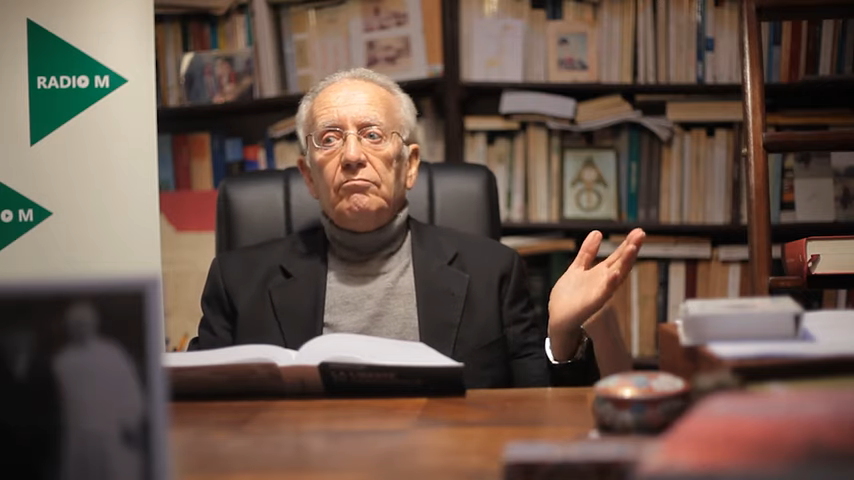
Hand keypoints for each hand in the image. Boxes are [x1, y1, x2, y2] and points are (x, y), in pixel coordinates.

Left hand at [547, 228, 644, 360]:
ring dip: (625, 263)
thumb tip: (597, 232)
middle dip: (631, 249)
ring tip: (632, 248)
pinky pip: (604, 293)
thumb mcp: (577, 268)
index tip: (638, 231)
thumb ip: (587, 252)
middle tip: (641, 234)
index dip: (627, 243)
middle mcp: (604, 282)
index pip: (617, 256)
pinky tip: (615, 273)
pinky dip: (610, 283)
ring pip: (617, 276)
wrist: (558, 318)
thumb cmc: (569, 296)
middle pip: (621, 263)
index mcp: (601, 273)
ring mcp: (600, 292)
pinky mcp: (593, 303)